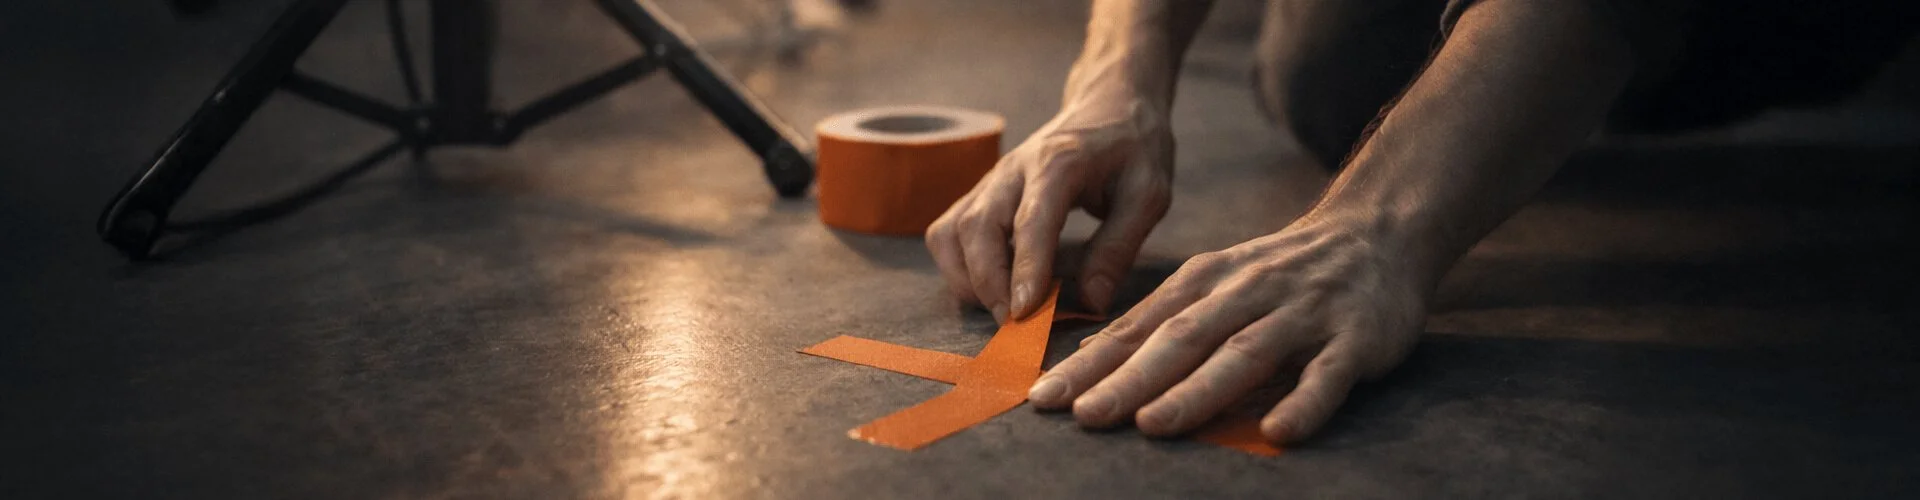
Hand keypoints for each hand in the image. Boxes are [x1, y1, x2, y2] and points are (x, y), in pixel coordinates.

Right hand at [925, 93, 1173, 321]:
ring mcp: (990, 180)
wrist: (1108, 103)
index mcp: (1059, 162)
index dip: (1025, 270)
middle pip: (976, 227)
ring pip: (951, 232)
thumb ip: (1119, 247)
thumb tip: (1091, 303)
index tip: (1026, 313)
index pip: (1032, 220)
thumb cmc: (1133, 147)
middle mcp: (1013, 169)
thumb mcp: (1149, 193)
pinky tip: (991, 286)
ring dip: (967, 279)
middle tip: (1016, 326)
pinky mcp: (981, 194)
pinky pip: (948, 233)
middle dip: (988, 283)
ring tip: (1002, 309)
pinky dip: (959, 267)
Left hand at [1025, 217, 1431, 442]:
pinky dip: (1304, 402)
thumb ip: (1165, 321)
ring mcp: (1301, 314)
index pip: (1138, 327)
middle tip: (1083, 415)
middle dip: (1128, 379)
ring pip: (1244, 354)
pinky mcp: (1354, 338)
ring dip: (1197, 391)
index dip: (1091, 363)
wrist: (1378, 231)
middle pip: (1180, 339)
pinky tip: (1277, 432)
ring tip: (1154, 425)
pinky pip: (1327, 375)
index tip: (1044, 396)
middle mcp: (1246, 293)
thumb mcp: (1217, 281)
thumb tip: (1093, 361)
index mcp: (1204, 281)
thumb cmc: (1280, 272)